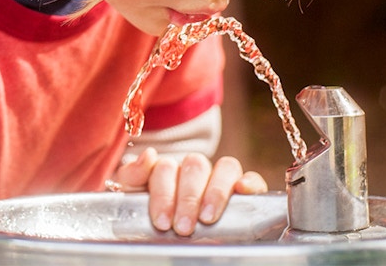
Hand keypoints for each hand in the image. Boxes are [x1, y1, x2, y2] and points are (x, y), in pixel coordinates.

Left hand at [110, 147, 267, 235]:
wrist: (177, 230)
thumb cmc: (158, 214)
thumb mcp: (135, 195)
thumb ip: (133, 175)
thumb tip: (149, 155)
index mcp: (169, 169)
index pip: (166, 167)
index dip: (164, 194)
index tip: (162, 221)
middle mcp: (196, 169)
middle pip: (195, 166)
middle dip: (188, 198)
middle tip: (183, 227)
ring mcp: (222, 177)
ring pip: (225, 166)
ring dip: (216, 192)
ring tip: (208, 218)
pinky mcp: (246, 189)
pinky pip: (253, 178)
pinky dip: (250, 182)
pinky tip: (243, 191)